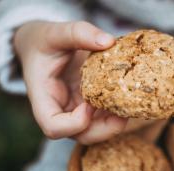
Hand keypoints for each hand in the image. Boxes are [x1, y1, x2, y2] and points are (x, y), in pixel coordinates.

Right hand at [14, 21, 126, 143]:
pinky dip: (118, 112)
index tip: (89, 104)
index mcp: (43, 99)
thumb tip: (108, 41)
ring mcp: (75, 111)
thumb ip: (77, 33)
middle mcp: (60, 111)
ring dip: (116, 123)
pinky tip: (129, 97)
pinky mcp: (89, 106)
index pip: (54, 127)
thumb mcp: (54, 32)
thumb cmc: (43, 42)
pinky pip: (105, 117)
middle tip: (124, 113)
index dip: (74, 123)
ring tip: (131, 104)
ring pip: (97, 131)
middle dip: (105, 130)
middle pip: (81, 136)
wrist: (41, 47)